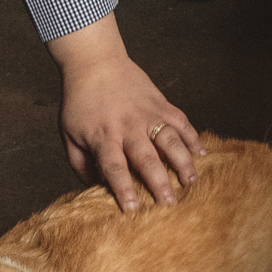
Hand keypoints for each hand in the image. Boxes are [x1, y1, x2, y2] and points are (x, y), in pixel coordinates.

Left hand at [47, 15, 204, 212]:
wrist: (95, 62)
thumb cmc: (80, 102)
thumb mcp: (69, 134)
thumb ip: (81, 164)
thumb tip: (94, 191)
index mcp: (103, 137)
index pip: (114, 167)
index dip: (123, 189)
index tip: (132, 209)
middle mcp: (128, 126)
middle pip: (146, 158)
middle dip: (159, 182)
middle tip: (169, 204)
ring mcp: (148, 114)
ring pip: (170, 140)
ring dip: (182, 162)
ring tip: (191, 182)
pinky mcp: (161, 104)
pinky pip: (182, 122)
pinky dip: (193, 138)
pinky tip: (202, 155)